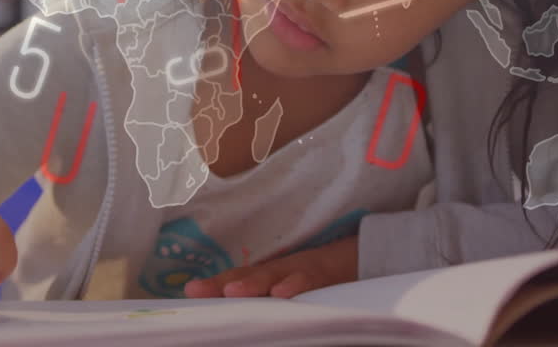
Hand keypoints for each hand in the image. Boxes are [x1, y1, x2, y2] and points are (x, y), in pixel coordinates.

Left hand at [183, 235, 358, 298]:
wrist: (369, 253)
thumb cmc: (329, 278)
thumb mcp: (297, 285)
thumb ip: (274, 297)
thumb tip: (247, 304)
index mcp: (275, 274)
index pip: (241, 279)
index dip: (216, 285)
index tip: (188, 291)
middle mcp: (285, 269)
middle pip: (250, 275)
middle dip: (222, 283)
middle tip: (195, 290)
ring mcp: (306, 270)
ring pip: (276, 275)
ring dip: (253, 284)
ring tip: (231, 292)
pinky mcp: (330, 275)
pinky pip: (312, 279)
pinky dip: (297, 285)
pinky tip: (282, 293)